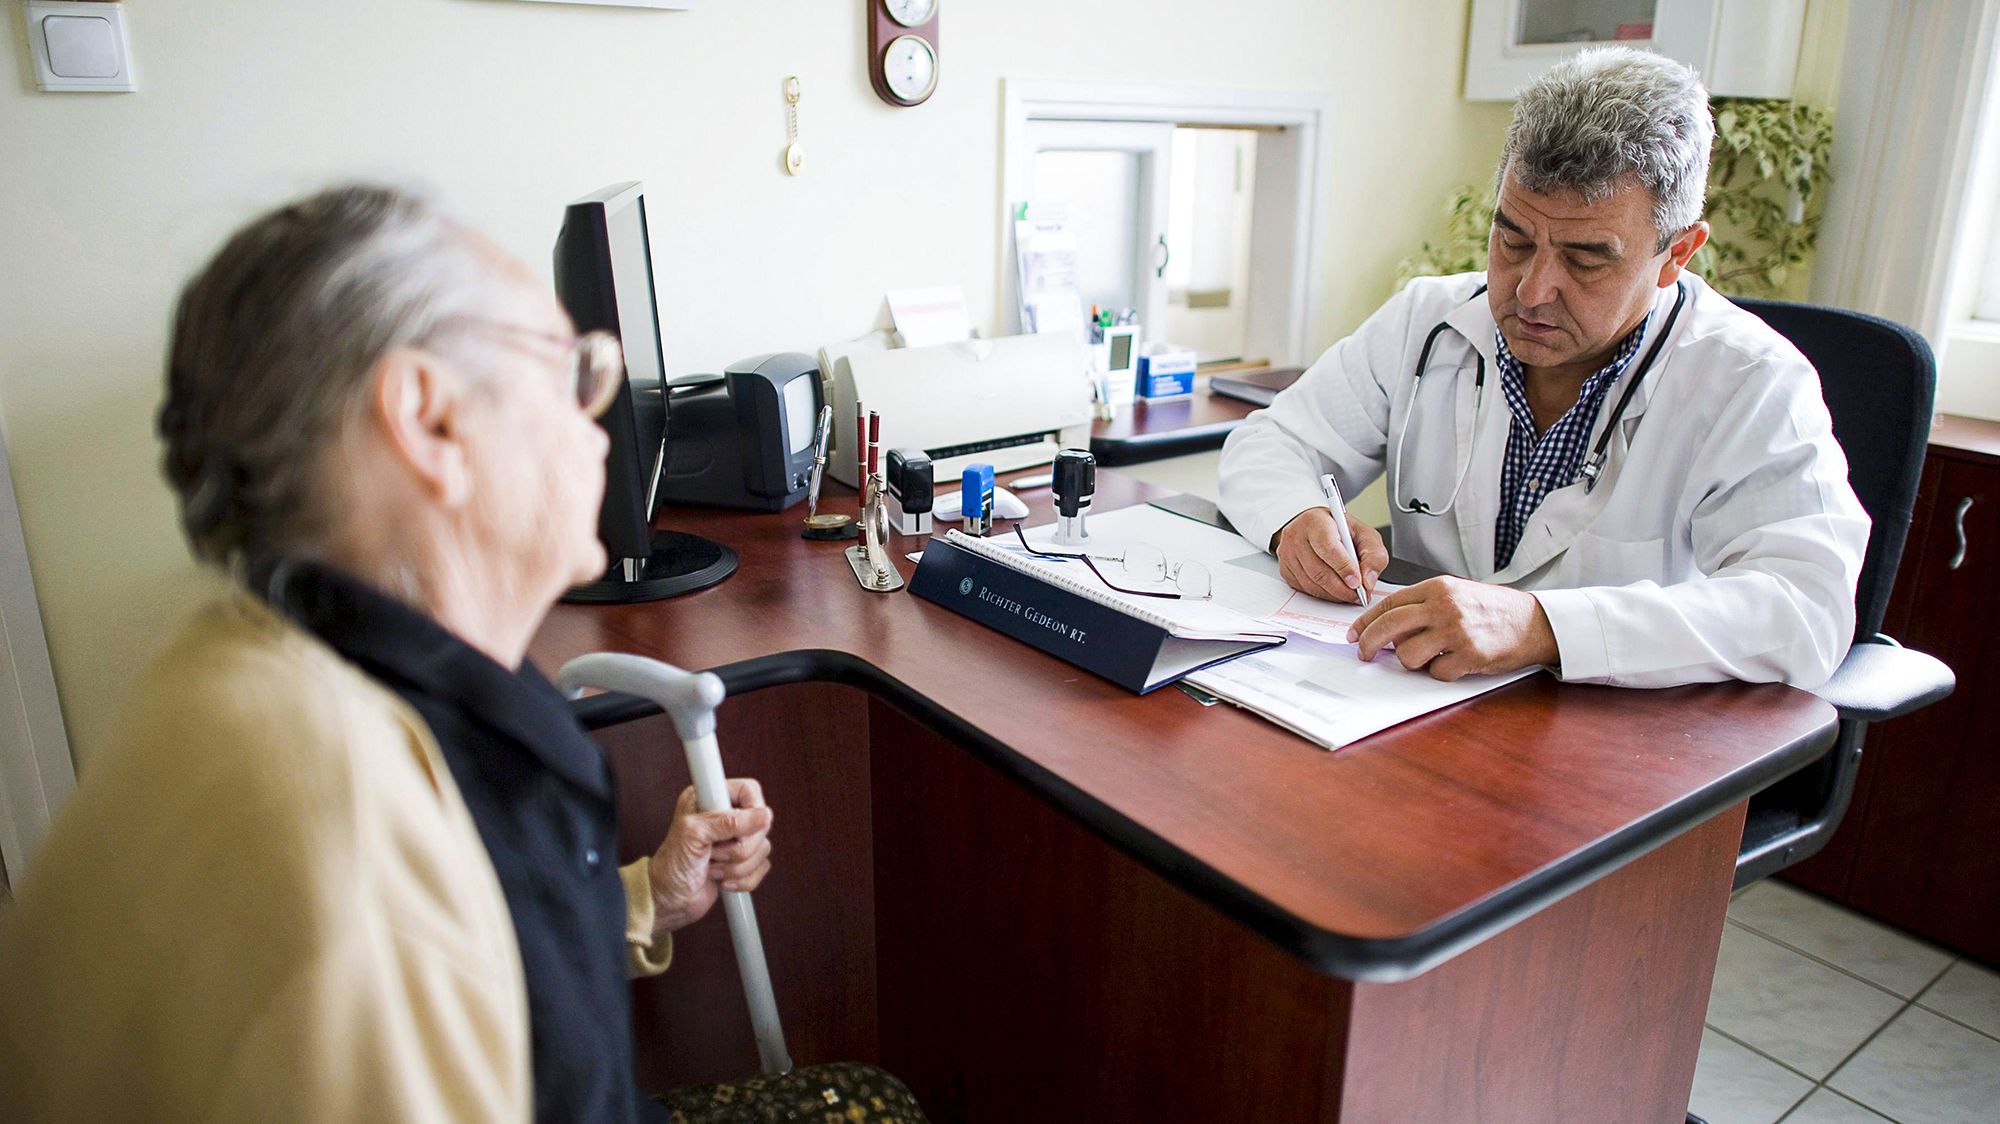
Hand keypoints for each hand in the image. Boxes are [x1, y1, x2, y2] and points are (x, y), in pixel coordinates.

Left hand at [648, 778, 773, 935]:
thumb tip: (763, 815)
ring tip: (711, 865)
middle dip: (738, 847)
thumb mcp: (695, 835)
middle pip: (760, 823)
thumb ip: (729, 821)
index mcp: (709, 799)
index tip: (741, 828)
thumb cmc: (671, 866)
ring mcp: (735, 840)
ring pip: (763, 848)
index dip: (752, 809)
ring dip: (735, 865)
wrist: (669, 900)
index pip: (748, 790)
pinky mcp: (743, 862)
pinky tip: (720, 878)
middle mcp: (725, 817)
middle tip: (713, 851)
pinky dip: (742, 879)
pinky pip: (762, 867)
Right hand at [1273, 507, 1388, 604]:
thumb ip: (1373, 556)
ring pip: (1311, 583)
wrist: (1316, 527)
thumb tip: (1368, 581)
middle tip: (1358, 595)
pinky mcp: (1285, 570)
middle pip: (1318, 570)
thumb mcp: (1365, 535)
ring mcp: (1287, 554)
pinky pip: (1305, 589)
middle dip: (1341, 588)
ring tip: (1350, 595)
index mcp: (1315, 521)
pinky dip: (1323, 595)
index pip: (1328, 547)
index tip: (1358, 583)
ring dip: (1333, 594)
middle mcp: (1296, 536)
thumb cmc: (1340, 530)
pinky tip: (1335, 592)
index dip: (1344, 567)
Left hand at [1345, 576, 1558, 680]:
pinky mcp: (1469, 656)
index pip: (1388, 604)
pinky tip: (1452, 664)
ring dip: (1410, 662)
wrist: (1533, 622)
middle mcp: (1444, 607)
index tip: (1354, 634)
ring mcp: (1456, 632)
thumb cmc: (1492, 609)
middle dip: (1369, 644)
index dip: (1365, 622)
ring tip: (1426, 657)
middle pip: (1389, 627)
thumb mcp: (1455, 593)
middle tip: (1364, 653)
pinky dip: (1438, 673)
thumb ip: (1423, 605)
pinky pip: (1435, 673)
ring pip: (1407, 654)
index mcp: (1437, 588)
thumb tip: (1385, 625)